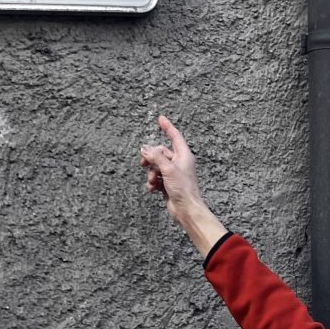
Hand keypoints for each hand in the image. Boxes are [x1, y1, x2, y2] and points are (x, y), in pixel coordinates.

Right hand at [140, 115, 226, 257]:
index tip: (160, 118)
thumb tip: (144, 148)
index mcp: (183, 155)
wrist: (186, 210)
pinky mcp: (168, 184)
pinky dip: (152, 182)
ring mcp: (173, 174)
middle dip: (151, 159)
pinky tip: (153, 189)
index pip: (175, 136)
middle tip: (143, 164)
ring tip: (153, 182)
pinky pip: (156, 178)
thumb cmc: (183, 189)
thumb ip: (155, 157)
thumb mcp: (168, 169)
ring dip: (151, 173)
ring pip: (156, 166)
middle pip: (160, 153)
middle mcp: (179, 163)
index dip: (167, 127)